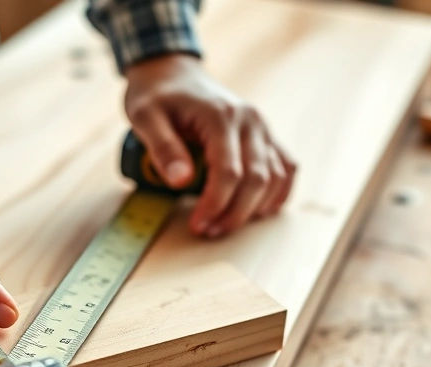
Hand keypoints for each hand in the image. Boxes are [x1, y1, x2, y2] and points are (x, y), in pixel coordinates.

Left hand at [124, 54, 296, 236]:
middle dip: (234, 214)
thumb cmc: (156, 96)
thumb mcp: (144, 117)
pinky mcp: (265, 135)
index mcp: (220, 115)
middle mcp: (250, 120)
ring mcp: (262, 127)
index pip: (229, 172)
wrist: (172, 73)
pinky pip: (286, 168)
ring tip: (225, 225)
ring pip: (275, 178)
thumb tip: (181, 180)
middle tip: (208, 231)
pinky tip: (257, 210)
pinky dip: (277, 193)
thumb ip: (162, 148)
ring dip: (254, 209)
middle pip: (257, 180)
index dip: (215, 205)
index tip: (197, 224)